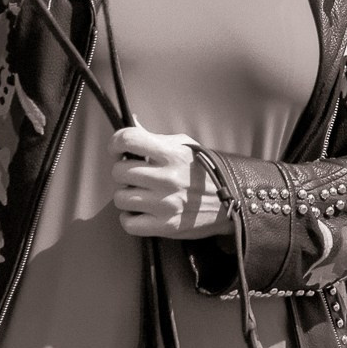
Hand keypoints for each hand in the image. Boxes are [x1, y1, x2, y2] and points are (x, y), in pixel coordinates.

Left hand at [111, 124, 229, 240]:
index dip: (116, 143)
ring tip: (139, 193)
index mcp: (170, 154)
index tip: (118, 149)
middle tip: (133, 175)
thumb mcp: (183, 146)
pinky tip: (140, 212)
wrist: (230, 200)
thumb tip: (132, 121)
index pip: (128, 139)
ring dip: (126, 195)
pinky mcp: (166, 226)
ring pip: (120, 198)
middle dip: (122, 172)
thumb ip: (155, 137)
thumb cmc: (203, 170)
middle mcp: (166, 178)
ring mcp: (165, 204)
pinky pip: (129, 223)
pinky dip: (129, 218)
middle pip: (119, 172)